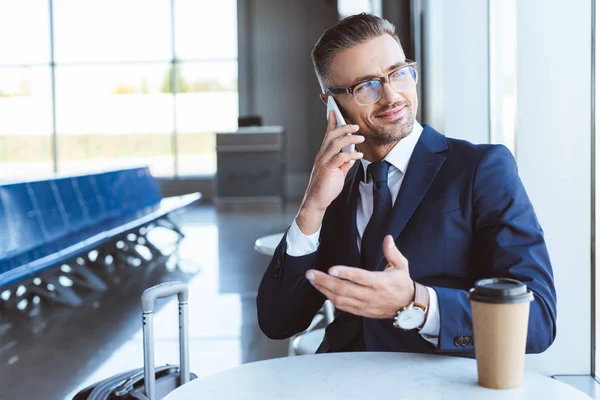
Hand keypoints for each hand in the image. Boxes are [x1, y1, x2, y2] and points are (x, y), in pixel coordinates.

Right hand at [296, 111, 364, 234]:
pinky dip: (350, 154)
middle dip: (343, 127)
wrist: (316, 201)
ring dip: (349, 138)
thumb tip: (352, 157)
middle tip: (355, 125)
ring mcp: (324, 162)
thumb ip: (343, 164)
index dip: (331, 123)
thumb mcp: (337, 173)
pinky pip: (340, 158)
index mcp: (323, 155)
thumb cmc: (326, 188)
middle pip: (331, 135)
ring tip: (360, 137)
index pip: (327, 135)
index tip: (334, 112)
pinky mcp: (328, 170)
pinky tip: (358, 155)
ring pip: (335, 144)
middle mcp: (322, 156)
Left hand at [306, 235, 414, 318]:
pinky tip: (322, 290)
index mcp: (380, 282)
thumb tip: (387, 238)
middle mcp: (370, 295)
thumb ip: (392, 252)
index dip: (345, 273)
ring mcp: (364, 305)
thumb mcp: (402, 266)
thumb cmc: (402, 284)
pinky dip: (330, 299)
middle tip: (311, 274)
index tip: (331, 269)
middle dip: (325, 281)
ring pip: (340, 300)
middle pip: (344, 289)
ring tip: (312, 280)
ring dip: (324, 290)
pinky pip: (343, 307)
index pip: (359, 277)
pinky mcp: (361, 312)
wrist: (408, 306)